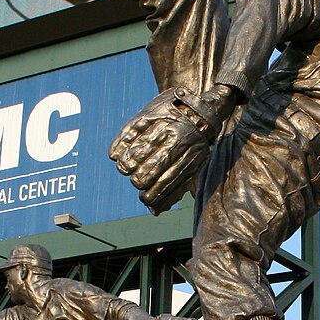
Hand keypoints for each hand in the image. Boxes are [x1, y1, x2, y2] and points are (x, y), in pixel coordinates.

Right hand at [108, 90, 211, 214]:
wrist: (200, 108)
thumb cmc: (194, 146)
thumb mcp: (193, 167)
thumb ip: (175, 190)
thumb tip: (154, 211)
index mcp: (188, 158)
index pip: (164, 184)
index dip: (150, 196)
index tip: (145, 198)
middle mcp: (175, 142)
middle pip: (145, 173)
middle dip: (138, 181)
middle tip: (138, 179)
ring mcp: (161, 127)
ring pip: (134, 155)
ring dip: (126, 166)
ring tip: (127, 168)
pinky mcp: (147, 115)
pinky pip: (126, 135)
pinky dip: (118, 148)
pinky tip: (118, 154)